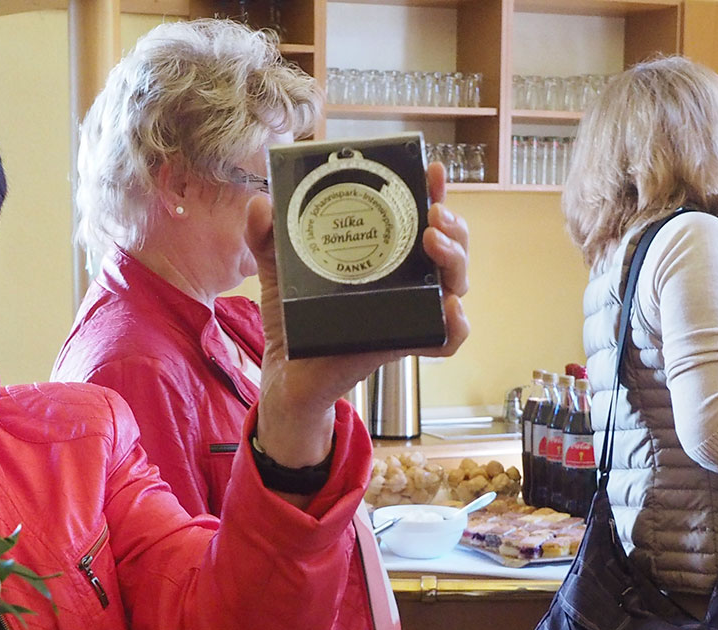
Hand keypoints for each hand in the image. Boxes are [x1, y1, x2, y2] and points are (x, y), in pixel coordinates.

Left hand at [249, 160, 470, 468]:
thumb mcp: (277, 267)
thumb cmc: (291, 316)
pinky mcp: (403, 344)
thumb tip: (260, 206)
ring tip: (434, 245)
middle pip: (449, 247)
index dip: (431, 192)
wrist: (284, 371)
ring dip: (455, 260)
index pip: (418, 217)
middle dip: (453, 226)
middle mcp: (404, 280)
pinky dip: (457, 326)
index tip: (430, 171)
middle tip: (433, 215)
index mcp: (382, 253)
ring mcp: (408, 312)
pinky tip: (449, 308)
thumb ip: (265, 235)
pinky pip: (446, 339)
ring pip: (455, 284)